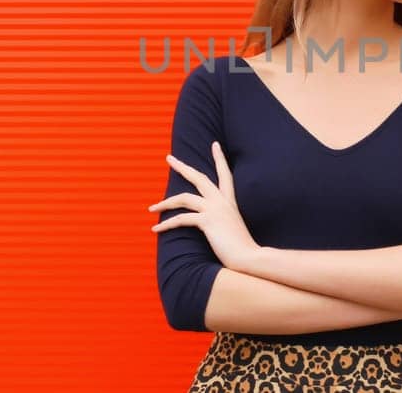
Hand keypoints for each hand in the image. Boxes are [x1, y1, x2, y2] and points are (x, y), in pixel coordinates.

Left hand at [149, 140, 261, 271]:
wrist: (250, 257)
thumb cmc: (242, 248)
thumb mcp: (234, 228)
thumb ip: (224, 222)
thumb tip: (213, 224)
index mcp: (229, 202)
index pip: (225, 175)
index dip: (219, 159)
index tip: (215, 144)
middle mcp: (222, 202)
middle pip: (199, 177)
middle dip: (182, 167)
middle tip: (169, 158)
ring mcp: (214, 209)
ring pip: (184, 198)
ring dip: (165, 203)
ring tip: (152, 208)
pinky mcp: (207, 221)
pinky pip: (180, 219)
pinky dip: (166, 224)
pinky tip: (156, 229)